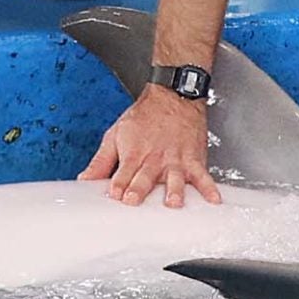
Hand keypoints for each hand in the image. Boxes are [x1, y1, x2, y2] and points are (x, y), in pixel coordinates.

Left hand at [79, 86, 219, 208]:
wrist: (172, 96)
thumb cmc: (144, 117)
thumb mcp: (115, 134)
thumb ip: (101, 161)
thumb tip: (85, 180)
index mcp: (134, 154)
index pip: (123, 174)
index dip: (117, 185)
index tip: (113, 195)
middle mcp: (155, 159)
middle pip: (145, 177)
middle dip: (138, 188)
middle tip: (133, 199)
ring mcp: (175, 161)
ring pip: (174, 179)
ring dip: (173, 190)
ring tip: (173, 202)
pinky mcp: (193, 161)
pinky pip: (202, 176)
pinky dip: (209, 188)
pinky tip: (213, 200)